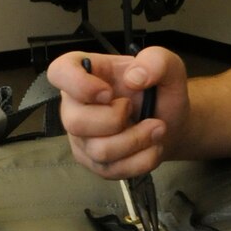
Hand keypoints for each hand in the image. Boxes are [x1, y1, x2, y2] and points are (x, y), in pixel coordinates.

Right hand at [47, 46, 188, 178]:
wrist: (172, 123)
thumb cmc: (160, 92)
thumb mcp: (168, 66)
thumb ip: (156, 61)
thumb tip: (134, 78)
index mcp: (86, 73)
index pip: (59, 72)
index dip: (78, 84)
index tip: (108, 93)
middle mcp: (75, 105)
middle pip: (76, 122)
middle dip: (116, 120)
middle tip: (137, 110)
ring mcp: (82, 137)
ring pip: (98, 150)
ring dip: (136, 141)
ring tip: (156, 129)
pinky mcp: (93, 162)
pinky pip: (111, 170)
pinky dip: (140, 160)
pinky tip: (152, 146)